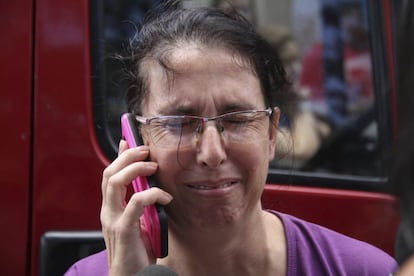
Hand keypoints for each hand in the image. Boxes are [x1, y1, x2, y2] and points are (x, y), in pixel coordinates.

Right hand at [100, 140, 172, 274]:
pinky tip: (165, 197)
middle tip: (145, 150)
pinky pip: (136, 202)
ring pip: (116, 181)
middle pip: (109, 173)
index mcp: (111, 208)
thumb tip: (149, 185)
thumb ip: (139, 204)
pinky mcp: (124, 229)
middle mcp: (108, 211)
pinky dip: (152, 194)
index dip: (118, 156)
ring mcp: (113, 219)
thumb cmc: (137, 251)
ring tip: (153, 166)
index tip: (128, 140)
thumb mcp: (138, 222)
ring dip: (135, 169)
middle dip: (127, 156)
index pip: (110, 174)